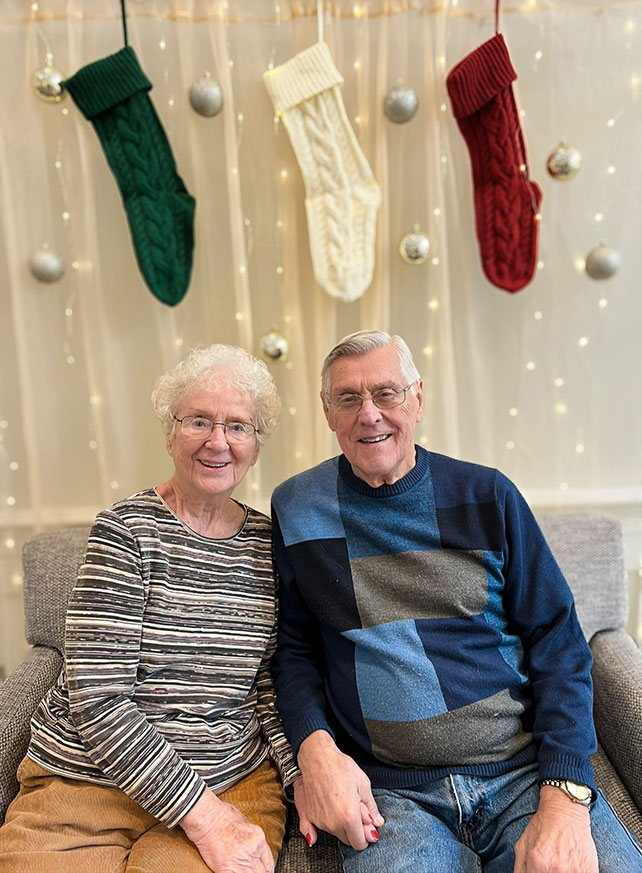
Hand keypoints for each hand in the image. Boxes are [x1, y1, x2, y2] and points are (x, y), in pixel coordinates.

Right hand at [180, 788, 273, 872]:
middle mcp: (253, 850)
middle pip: (263, 872)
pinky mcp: (227, 869)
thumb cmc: (222, 815)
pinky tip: (232, 872)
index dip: (266, 870)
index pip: (269, 862)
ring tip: (241, 871)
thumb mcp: (245, 823)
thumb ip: (251, 839)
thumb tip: (253, 850)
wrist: (207, 817)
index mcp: (258, 838)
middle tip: (253, 872)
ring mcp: (241, 861)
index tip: (262, 871)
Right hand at [296, 731, 383, 849]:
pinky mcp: (310, 816)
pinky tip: (331, 809)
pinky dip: (328, 823)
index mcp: (349, 817)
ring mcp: (320, 821)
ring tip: (343, 802)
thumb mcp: (363, 784)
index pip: (360, 843)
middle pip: (348, 841)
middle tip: (356, 809)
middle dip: (355, 830)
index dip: (366, 836)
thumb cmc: (341, 767)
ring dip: (342, 825)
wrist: (317, 757)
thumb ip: (371, 808)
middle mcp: (333, 823)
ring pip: (336, 834)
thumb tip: (377, 823)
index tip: (366, 824)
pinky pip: (321, 828)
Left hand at [513, 786, 597, 872]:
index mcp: (538, 864)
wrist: (565, 810)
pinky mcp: (590, 871)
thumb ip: (520, 869)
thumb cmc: (543, 826)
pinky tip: (571, 866)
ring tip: (561, 864)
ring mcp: (575, 871)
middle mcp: (557, 870)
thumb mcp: (522, 845)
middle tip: (550, 867)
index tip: (538, 872)